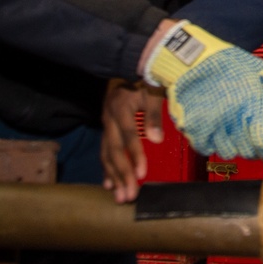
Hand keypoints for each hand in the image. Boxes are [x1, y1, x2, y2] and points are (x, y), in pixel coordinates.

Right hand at [100, 78, 163, 203]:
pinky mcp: (106, 129)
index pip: (129, 136)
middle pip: (115, 151)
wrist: (126, 66)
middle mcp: (109, 120)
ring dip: (114, 177)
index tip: (142, 174)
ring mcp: (106, 125)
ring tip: (120, 197)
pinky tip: (109, 185)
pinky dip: (106, 169)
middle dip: (122, 174)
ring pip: (107, 154)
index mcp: (121, 109)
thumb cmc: (144, 79)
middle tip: (129, 196)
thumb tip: (158, 139)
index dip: (135, 155)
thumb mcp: (152, 91)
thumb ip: (153, 115)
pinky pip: (104, 152)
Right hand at [141, 20, 262, 162]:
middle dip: (252, 147)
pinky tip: (215, 131)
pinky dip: (211, 143)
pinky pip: (205, 147)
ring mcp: (210, 123)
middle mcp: (231, 116)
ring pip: (226, 152)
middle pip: (246, 151)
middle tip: (251, 138)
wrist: (191, 56)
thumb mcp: (259, 68)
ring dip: (232, 145)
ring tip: (232, 133)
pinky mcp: (192, 126)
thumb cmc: (225, 61)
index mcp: (251, 103)